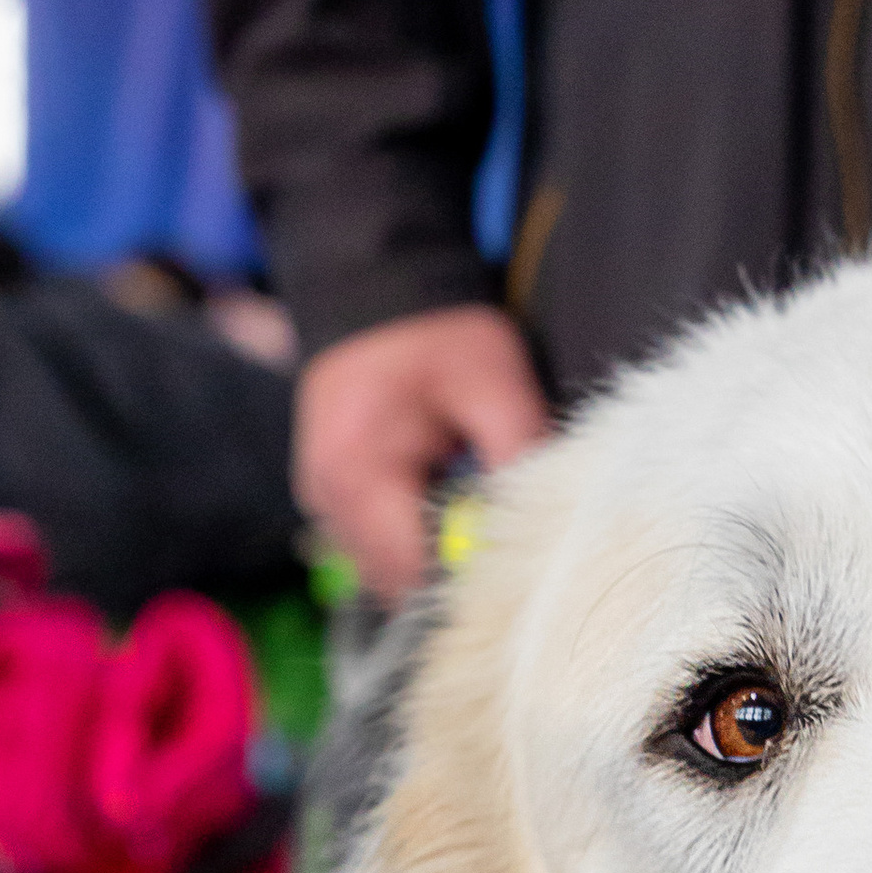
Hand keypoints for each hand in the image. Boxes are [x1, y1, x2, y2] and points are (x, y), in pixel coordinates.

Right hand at [294, 305, 552, 600]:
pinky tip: (443, 506)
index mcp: (358, 471)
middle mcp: (327, 497)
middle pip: (396, 582)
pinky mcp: (331, 497)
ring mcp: (322, 500)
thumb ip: (522, 459)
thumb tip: (549, 534)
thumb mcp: (497, 383)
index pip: (412, 573)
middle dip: (451, 574)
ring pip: (385, 570)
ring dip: (432, 558)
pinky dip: (414, 539)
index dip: (466, 585)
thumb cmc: (438, 330)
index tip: (511, 572)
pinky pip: (376, 546)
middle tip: (499, 543)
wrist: (378, 287)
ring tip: (469, 514)